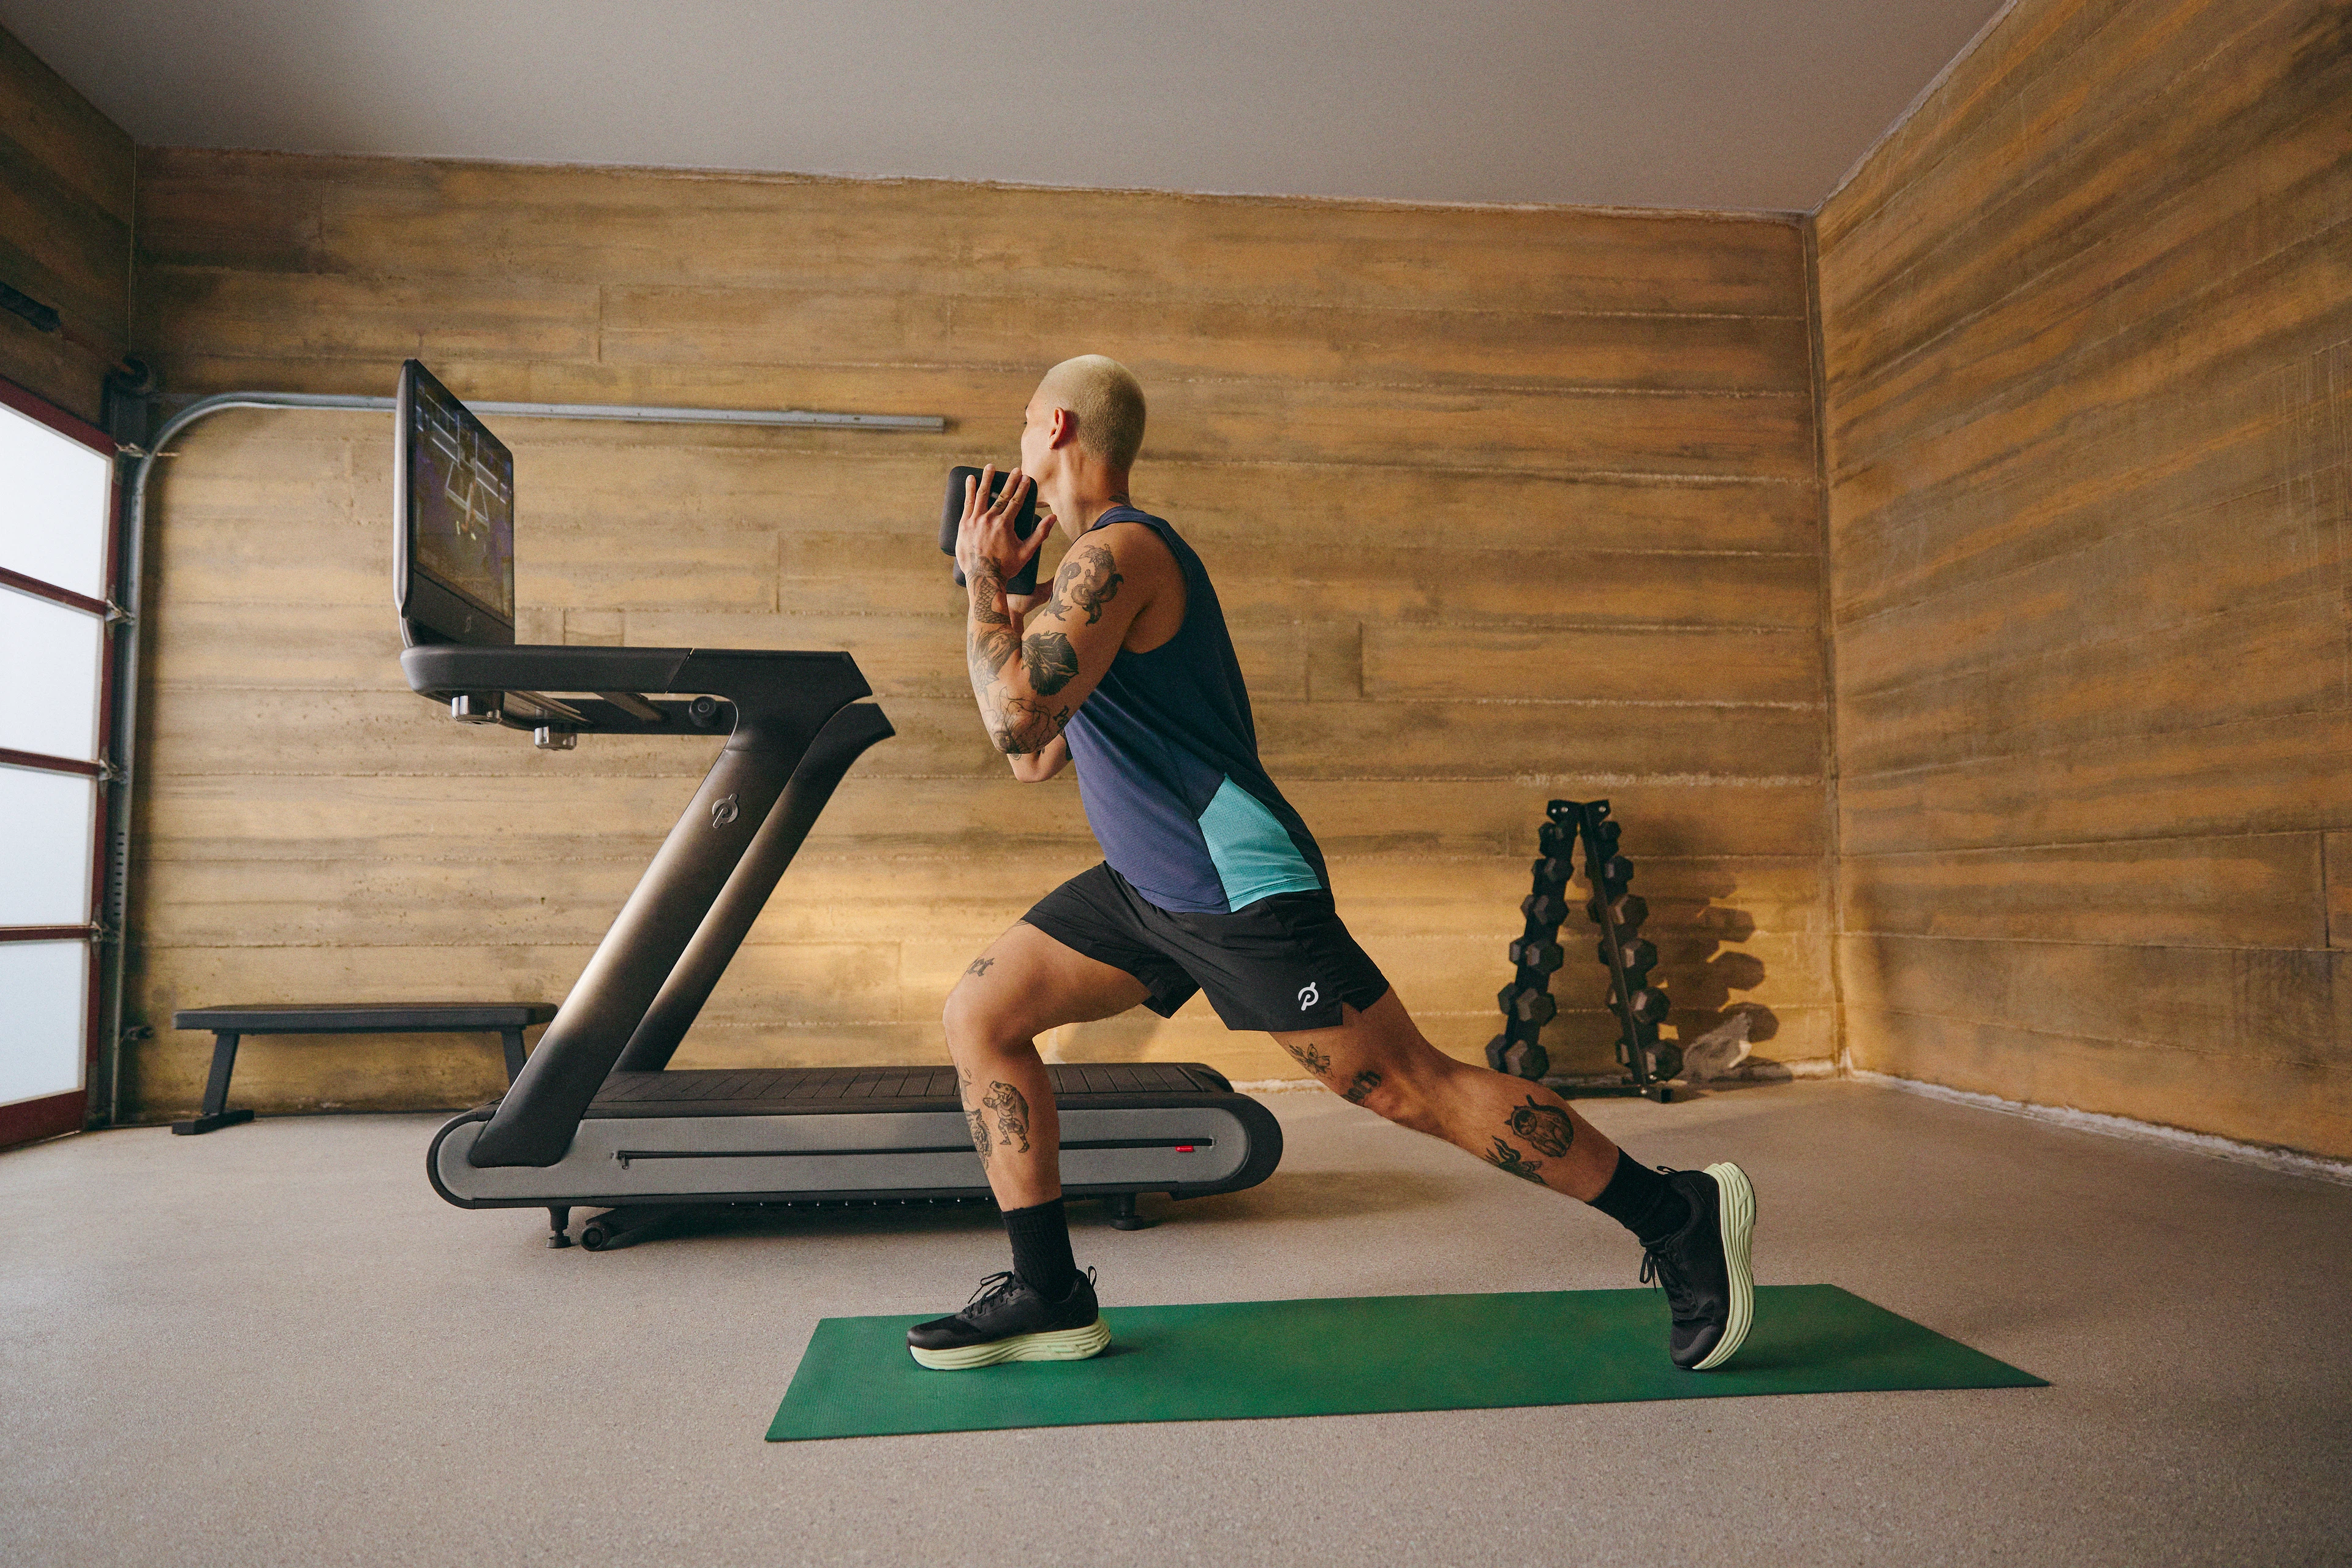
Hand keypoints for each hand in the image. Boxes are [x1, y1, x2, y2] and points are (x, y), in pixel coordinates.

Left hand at [954, 464, 1055, 598]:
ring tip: (990, 467)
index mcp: (1005, 525)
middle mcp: (989, 519)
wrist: (983, 579)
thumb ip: (1040, 534)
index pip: (1016, 501)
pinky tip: (970, 479)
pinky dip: (969, 490)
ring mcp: (974, 521)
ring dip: (986, 479)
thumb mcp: (1026, 552)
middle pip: (1001, 495)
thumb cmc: (1006, 567)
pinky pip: (966, 503)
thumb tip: (1053, 518)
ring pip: (981, 495)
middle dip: (1009, 480)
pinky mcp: (964, 525)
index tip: (1026, 477)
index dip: (1022, 488)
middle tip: (1015, 469)